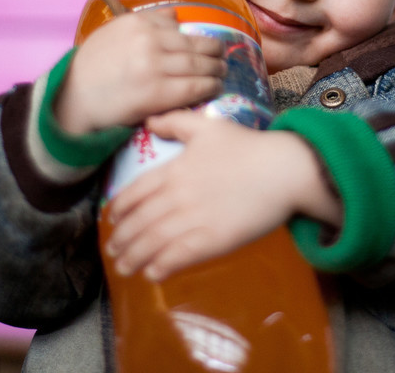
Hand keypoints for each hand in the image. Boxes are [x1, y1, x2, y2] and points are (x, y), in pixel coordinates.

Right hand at [54, 8, 226, 132]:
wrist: (73, 99)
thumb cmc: (91, 68)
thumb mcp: (114, 33)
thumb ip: (146, 21)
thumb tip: (176, 14)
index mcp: (138, 22)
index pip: (177, 25)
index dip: (197, 36)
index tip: (206, 43)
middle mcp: (149, 40)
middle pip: (195, 44)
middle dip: (214, 51)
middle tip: (223, 57)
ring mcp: (154, 66)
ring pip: (199, 65)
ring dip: (216, 69)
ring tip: (222, 72)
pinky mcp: (158, 93)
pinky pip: (194, 87)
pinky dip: (209, 86)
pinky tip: (215, 87)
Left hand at [103, 110, 339, 281]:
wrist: (283, 170)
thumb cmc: (247, 147)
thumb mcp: (207, 126)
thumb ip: (174, 122)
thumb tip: (150, 121)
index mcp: (173, 170)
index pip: (134, 193)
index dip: (119, 210)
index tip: (112, 220)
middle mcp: (177, 196)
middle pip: (139, 222)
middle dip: (121, 240)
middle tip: (113, 251)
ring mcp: (194, 220)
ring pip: (153, 243)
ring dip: (134, 258)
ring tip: (124, 268)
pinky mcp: (213, 241)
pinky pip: (178, 257)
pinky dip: (161, 267)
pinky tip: (153, 274)